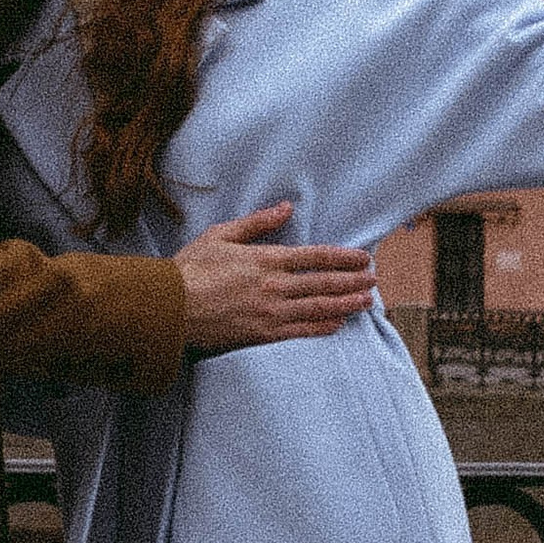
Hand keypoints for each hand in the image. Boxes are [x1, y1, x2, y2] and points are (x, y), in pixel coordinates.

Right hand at [175, 203, 375, 354]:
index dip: (343, 258)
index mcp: (265, 259)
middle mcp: (274, 286)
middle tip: (374, 279)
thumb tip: (285, 208)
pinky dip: (322, 326)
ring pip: (318, 307)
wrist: (168, 309)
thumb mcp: (221, 235)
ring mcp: (270, 313)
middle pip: (323, 283)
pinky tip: (337, 323)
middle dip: (352, 281)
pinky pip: (300, 331)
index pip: (315, 257)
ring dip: (346, 303)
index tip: (363, 258)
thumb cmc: (189, 269)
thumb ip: (257, 223)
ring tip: (366, 301)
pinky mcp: (262, 334)